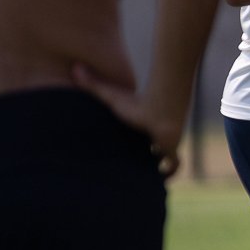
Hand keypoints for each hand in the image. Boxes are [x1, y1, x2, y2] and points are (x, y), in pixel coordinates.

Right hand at [73, 63, 180, 178]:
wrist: (162, 107)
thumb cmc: (137, 102)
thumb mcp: (110, 95)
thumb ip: (92, 84)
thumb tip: (74, 66)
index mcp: (138, 130)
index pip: (133, 140)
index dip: (127, 148)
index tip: (117, 155)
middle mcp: (150, 138)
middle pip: (145, 153)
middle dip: (139, 162)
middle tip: (125, 175)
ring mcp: (163, 145)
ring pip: (158, 161)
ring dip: (153, 170)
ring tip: (140, 183)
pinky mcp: (172, 150)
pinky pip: (174, 165)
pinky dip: (170, 173)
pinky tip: (160, 180)